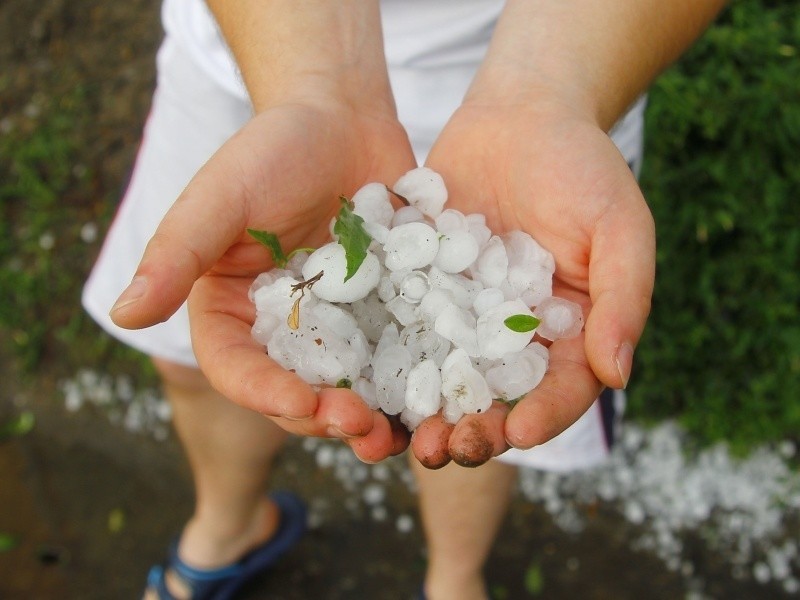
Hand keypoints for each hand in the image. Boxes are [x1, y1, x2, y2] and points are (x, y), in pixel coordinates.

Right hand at [110, 102, 416, 461]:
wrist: (343, 120)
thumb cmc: (272, 149)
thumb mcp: (221, 196)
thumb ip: (177, 251)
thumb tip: (124, 313)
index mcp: (231, 310)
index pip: (237, 368)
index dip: (264, 394)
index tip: (302, 403)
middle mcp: (282, 328)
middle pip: (296, 391)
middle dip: (324, 417)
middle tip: (361, 426)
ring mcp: (337, 326)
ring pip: (348, 388)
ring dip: (370, 419)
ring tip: (396, 433)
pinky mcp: (383, 315)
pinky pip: (396, 357)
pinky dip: (411, 383)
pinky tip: (435, 397)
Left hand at [411, 100, 654, 467]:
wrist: (522, 115)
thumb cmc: (583, 167)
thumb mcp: (618, 227)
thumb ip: (623, 298)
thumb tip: (618, 375)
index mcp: (569, 329)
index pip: (561, 387)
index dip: (543, 415)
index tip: (520, 433)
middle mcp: (513, 331)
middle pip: (495, 394)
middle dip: (473, 427)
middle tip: (445, 447)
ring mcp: (464, 311)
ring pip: (443, 373)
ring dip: (422, 407)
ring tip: (398, 432)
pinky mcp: (424, 285)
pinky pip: (405, 325)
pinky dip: (386, 355)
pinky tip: (364, 376)